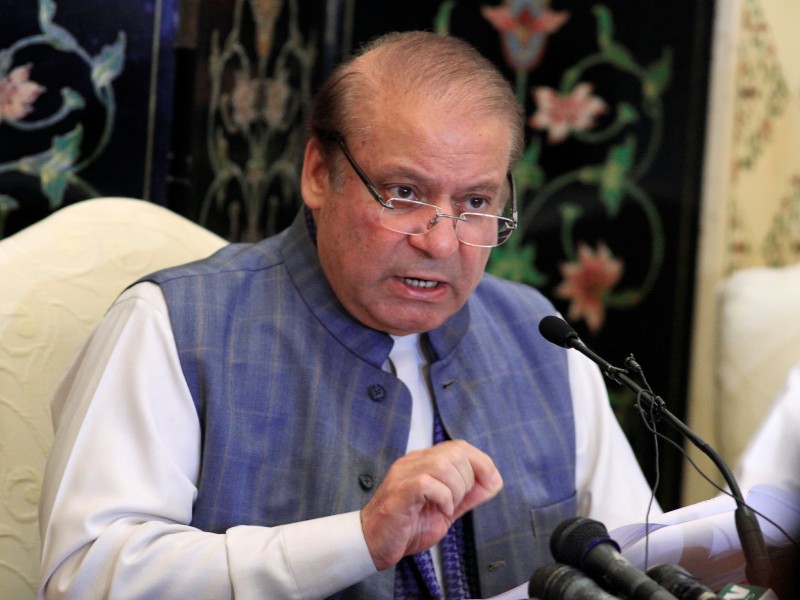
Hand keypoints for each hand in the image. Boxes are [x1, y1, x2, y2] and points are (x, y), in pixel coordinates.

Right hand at [359, 440, 502, 569]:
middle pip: (455, 452)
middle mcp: (414, 462)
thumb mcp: (445, 510)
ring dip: (456, 491)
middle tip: (456, 503)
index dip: (482, 462)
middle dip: (469, 480)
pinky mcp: (400, 490)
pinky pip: (429, 483)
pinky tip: (438, 512)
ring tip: (446, 508)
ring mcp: (405, 474)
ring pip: (444, 465)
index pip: (459, 446)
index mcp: (424, 462)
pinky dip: (443, 499)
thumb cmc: (406, 527)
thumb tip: (494, 481)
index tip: (492, 483)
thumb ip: (467, 495)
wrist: (373, 544)